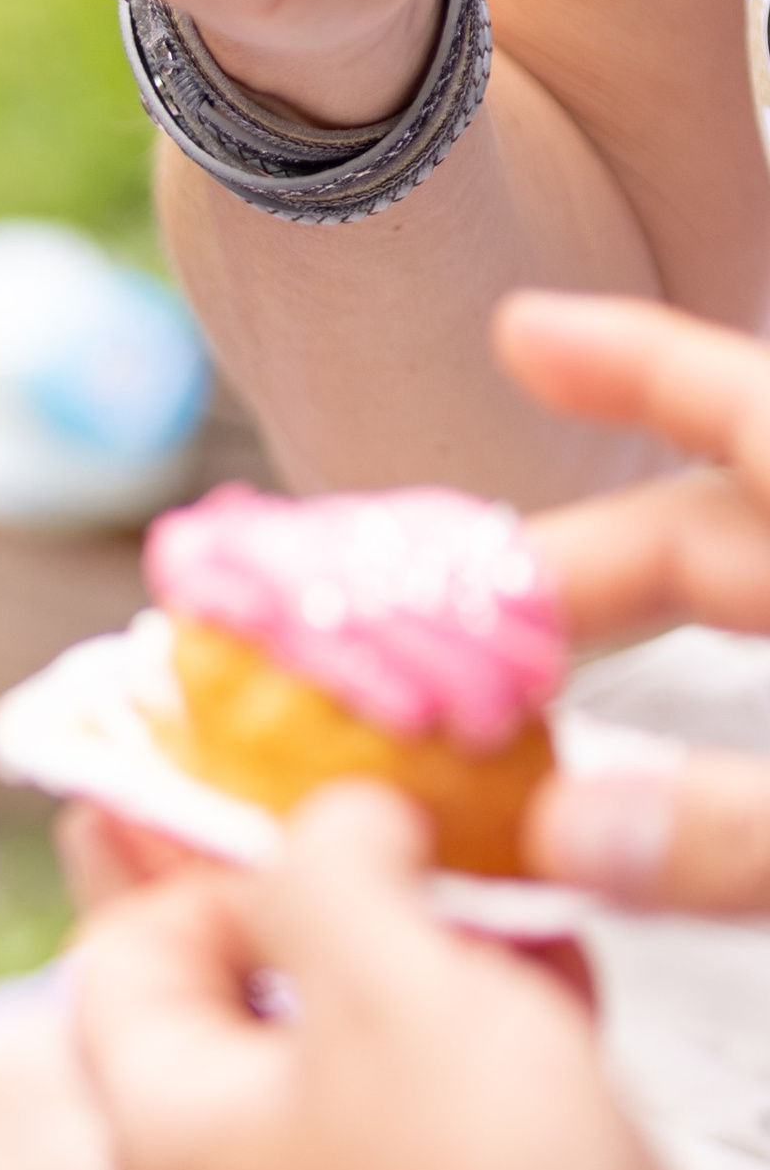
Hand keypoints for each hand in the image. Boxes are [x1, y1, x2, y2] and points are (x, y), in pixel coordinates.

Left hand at [70, 783, 730, 1169]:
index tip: (296, 813)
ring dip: (421, 968)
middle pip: (240, 1002)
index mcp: (168, 1123)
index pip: (121, 951)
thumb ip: (330, 873)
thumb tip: (328, 822)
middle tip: (401, 833)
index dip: (200, 861)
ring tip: (499, 899)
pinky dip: (479, 1053)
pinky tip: (553, 996)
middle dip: (328, 905)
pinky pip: (426, 1133)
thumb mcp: (390, 988)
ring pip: (347, 1061)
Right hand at [506, 291, 769, 912]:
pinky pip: (763, 758)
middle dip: (563, 581)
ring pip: (743, 632)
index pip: (751, 410)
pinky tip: (612, 819)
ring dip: (615, 682)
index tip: (522, 337)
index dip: (635, 366)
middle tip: (433, 634)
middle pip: (715, 543)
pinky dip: (688, 785)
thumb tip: (568, 832)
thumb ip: (750, 831)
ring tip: (497, 719)